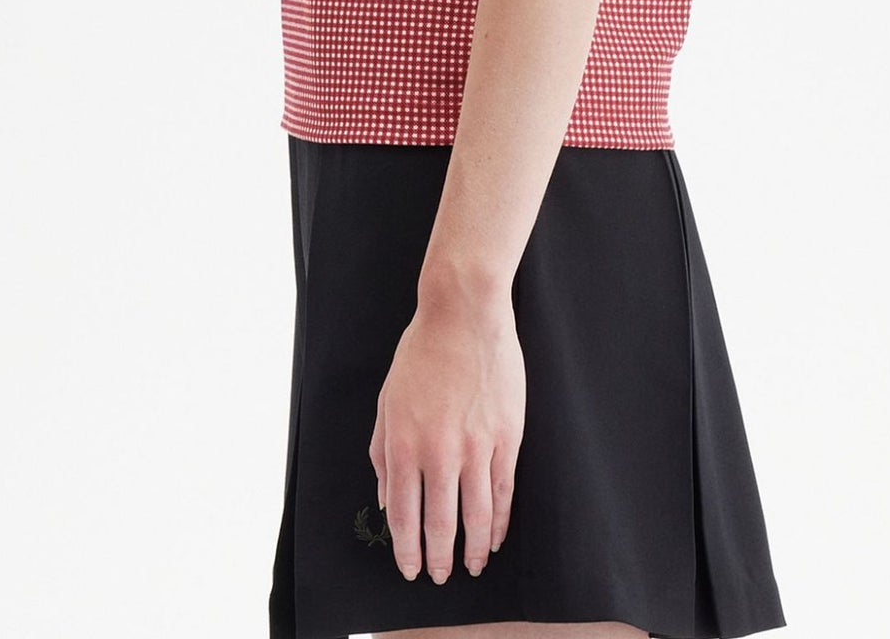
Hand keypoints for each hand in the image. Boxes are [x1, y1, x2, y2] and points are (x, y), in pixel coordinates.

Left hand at [368, 284, 525, 584]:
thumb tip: (387, 501)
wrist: (464, 313)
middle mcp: (438, 451)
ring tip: (472, 566)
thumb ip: (382, 454)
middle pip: (439, 523)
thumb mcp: (387, 401)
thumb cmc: (422, 353)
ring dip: (474, 549)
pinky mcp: (506, 437)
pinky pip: (503, 491)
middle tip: (440, 576)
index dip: (406, 550)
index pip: (403, 516)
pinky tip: (497, 536)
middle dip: (439, 558)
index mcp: (403, 443)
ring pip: (476, 515)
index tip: (410, 568)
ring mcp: (476, 446)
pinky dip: (501, 521)